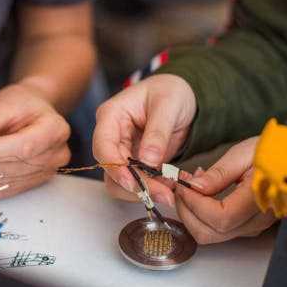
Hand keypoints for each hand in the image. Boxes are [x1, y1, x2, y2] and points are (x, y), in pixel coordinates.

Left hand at [0, 83, 70, 198]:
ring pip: (2, 182)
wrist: (34, 110)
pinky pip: (0, 189)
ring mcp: (45, 172)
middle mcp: (55, 155)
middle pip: (9, 168)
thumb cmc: (22, 103)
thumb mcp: (3, 103)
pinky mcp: (31, 183)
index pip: (20, 148)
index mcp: (55, 130)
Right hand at [93, 74, 196, 205]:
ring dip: (145, 191)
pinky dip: (155, 189)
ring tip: (172, 192)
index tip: (134, 183)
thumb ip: (157, 132)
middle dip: (137, 185)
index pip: (103, 146)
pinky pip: (139, 182)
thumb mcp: (168, 104)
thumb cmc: (171, 91)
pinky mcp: (136, 164)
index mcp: (111, 115)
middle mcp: (112, 136)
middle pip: (111, 169)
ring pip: (122, 181)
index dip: (115, 167)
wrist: (182, 96)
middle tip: (165, 194)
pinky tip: (173, 187)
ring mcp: (123, 152)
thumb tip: (147, 161)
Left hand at [174, 137, 275, 243]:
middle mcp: (259, 219)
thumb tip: (194, 187)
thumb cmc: (277, 150)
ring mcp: (255, 225)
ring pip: (212, 234)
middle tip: (181, 185)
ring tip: (191, 184)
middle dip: (187, 211)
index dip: (194, 203)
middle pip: (210, 233)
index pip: (220, 218)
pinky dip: (203, 213)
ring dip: (193, 212)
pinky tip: (203, 191)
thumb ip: (220, 173)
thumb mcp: (246, 152)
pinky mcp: (250, 224)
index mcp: (261, 199)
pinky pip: (220, 228)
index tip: (183, 183)